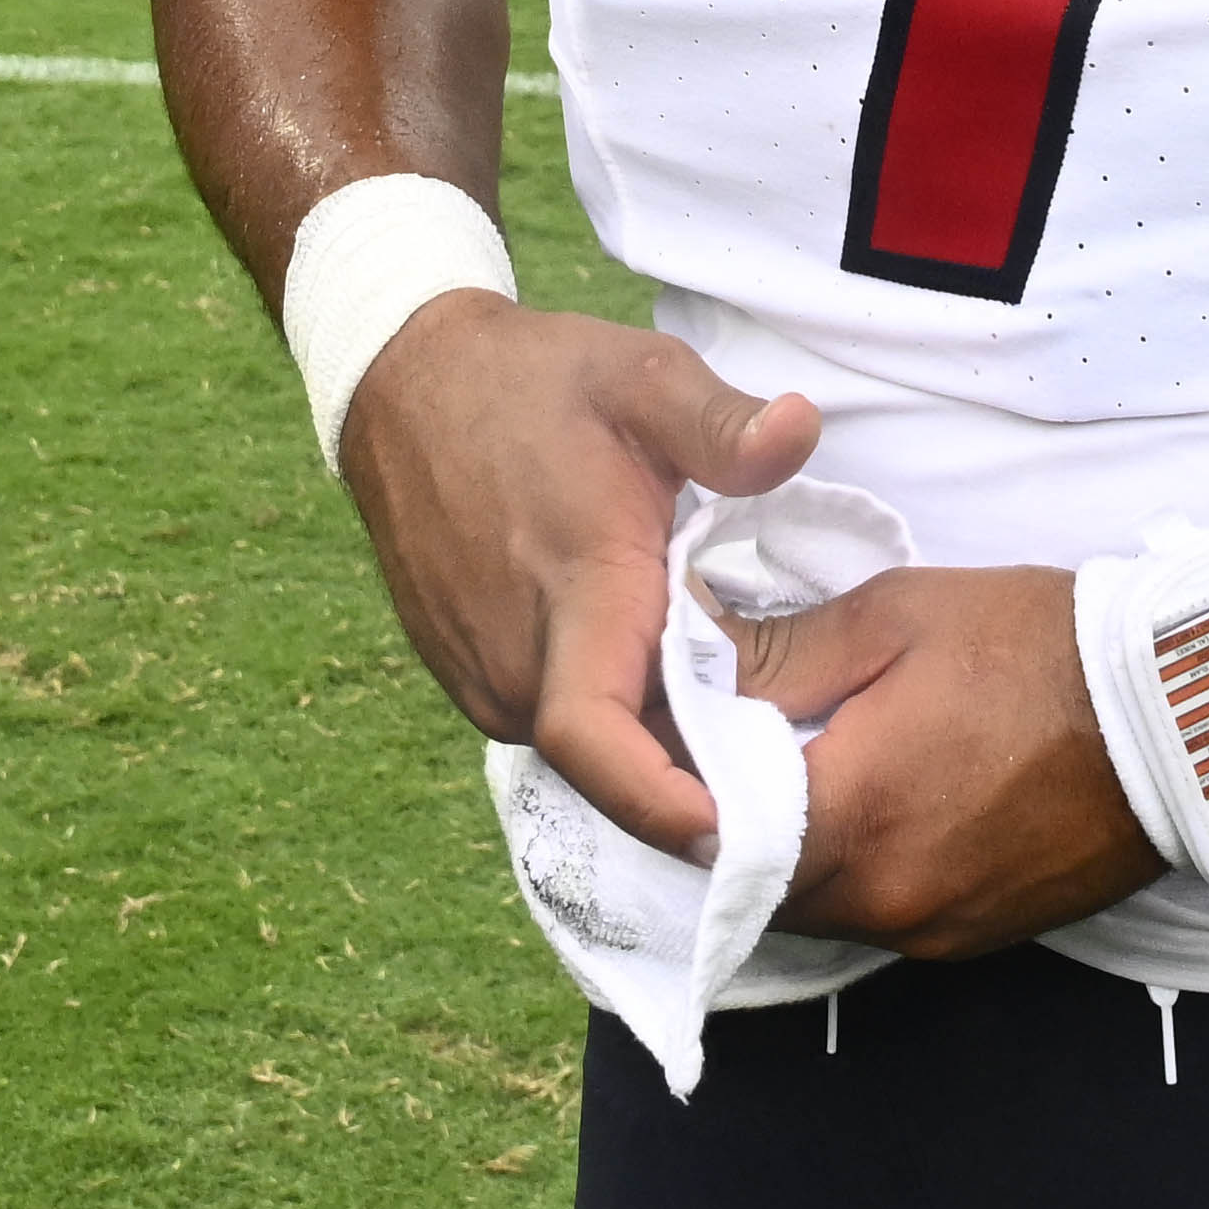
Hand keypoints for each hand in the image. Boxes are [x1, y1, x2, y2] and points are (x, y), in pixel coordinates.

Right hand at [341, 294, 821, 863]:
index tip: (732, 833)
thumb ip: (723, 420)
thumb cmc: (533, 381)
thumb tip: (802, 430)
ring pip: (590, 743)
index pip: (597, 739)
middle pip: (616, 760)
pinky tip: (658, 665)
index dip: (660, 804)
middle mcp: (516, 659)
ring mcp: (481, 674)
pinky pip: (553, 717)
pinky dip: (612, 710)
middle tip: (790, 753)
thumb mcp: (641, 376)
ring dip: (654, 735)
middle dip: (696, 771)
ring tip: (733, 697)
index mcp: (572, 595)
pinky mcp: (466, 673)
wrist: (406, 385)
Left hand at [725, 566, 1160, 953]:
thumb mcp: (892, 618)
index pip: (712, 840)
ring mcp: (932, 931)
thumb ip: (775, 655)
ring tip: (817, 768)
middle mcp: (884, 901)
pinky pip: (879, 916)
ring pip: (816, 909)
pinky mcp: (974, 940)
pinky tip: (885, 803)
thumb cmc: (1035, 647)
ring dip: (796, 854)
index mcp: (852, 819)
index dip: (684, 791)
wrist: (1176, 714)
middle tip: (742, 749)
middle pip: (755, 887)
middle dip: (734, 827)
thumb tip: (685, 660)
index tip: (684, 740)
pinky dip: (858, 871)